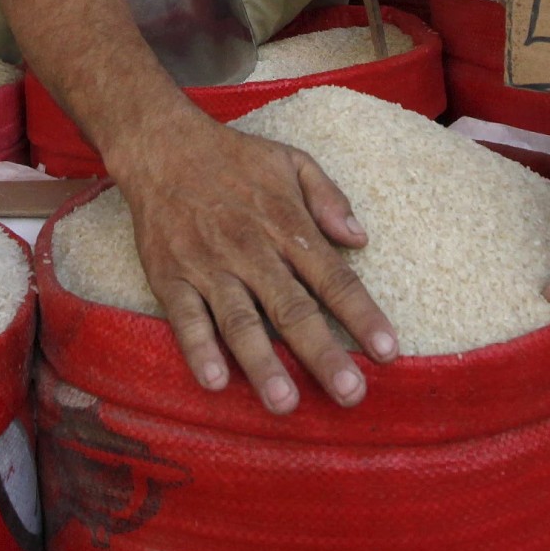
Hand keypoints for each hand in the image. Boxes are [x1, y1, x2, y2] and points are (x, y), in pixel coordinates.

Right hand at [107, 111, 397, 412]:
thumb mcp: (291, 160)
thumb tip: (360, 239)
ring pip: (240, 322)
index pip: (333, 277)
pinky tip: (215, 381)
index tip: (388, 352)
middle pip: (293, 310)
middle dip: (322, 354)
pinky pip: (185, 319)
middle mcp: (251, 250)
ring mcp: (208, 266)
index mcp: (287, 225)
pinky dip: (199, 349)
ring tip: (285, 403)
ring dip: (262, 364)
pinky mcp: (170, 277)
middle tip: (350, 394)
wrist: (161, 146)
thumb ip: (329, 197)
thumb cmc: (234, 159)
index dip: (362, 315)